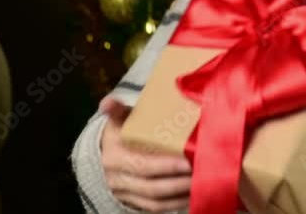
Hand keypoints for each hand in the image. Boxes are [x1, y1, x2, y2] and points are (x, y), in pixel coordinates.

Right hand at [99, 96, 192, 212]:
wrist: (102, 154)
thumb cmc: (119, 132)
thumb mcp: (118, 120)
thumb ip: (117, 110)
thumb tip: (107, 102)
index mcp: (114, 156)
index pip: (141, 165)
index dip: (165, 166)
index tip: (188, 162)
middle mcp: (117, 178)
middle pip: (151, 186)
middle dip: (179, 182)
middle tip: (202, 172)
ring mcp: (125, 193)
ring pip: (154, 201)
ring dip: (179, 194)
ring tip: (201, 184)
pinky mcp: (133, 202)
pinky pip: (155, 208)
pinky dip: (174, 204)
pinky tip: (192, 195)